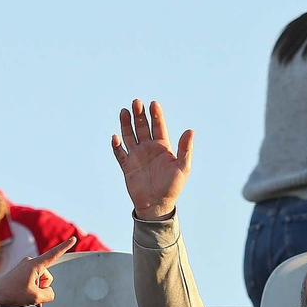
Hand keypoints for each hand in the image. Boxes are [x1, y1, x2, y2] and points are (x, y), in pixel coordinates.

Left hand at [0, 237, 76, 306]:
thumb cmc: (12, 294)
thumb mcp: (35, 298)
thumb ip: (49, 295)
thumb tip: (49, 293)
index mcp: (34, 265)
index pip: (53, 254)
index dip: (65, 247)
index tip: (73, 238)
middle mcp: (30, 263)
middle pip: (47, 277)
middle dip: (43, 288)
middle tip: (29, 294)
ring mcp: (25, 267)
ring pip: (41, 281)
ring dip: (37, 291)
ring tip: (25, 296)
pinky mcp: (22, 272)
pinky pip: (34, 281)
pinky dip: (34, 290)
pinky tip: (30, 300)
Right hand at [111, 99, 193, 220]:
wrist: (157, 204)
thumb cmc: (172, 186)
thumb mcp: (183, 167)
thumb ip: (185, 149)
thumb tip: (190, 130)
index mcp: (162, 146)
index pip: (158, 126)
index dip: (155, 115)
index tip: (153, 104)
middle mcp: (148, 148)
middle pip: (142, 127)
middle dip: (139, 115)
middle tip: (136, 102)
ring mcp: (137, 156)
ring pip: (129, 136)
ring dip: (126, 124)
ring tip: (124, 111)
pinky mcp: (127, 166)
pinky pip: (120, 153)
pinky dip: (116, 145)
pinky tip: (115, 137)